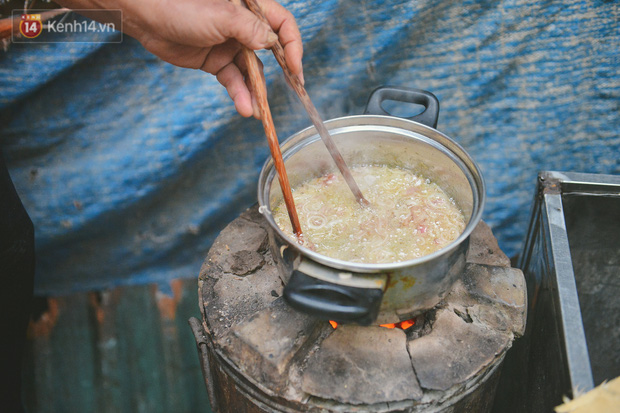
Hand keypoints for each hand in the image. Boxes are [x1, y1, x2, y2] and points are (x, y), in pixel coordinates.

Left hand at [56, 0, 303, 117]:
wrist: (146, 17)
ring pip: (252, 72)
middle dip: (280, 74)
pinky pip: (233, 81)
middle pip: (270, 53)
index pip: (282, 25)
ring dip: (256, 92)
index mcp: (249, 9)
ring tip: (258, 111)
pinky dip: (239, 94)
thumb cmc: (181, 6)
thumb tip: (273, 44)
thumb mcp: (221, 16)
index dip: (292, 45)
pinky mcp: (216, 62)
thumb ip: (250, 30)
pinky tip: (245, 108)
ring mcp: (230, 46)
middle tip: (292, 92)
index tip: (294, 67)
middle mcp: (243, 28)